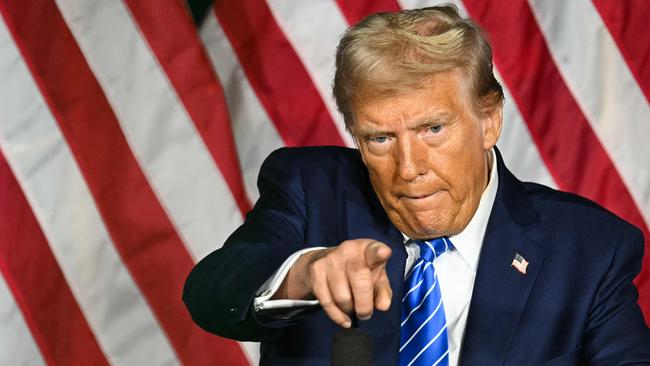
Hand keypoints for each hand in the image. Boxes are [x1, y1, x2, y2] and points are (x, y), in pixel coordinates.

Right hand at [274, 239, 391, 327]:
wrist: (323, 260)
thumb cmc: (357, 270)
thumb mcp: (375, 277)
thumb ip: (383, 291)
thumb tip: (383, 306)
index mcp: (366, 249)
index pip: (374, 250)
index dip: (379, 252)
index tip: (384, 253)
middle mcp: (348, 251)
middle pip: (360, 283)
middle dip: (364, 305)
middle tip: (366, 313)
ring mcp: (330, 261)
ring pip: (342, 297)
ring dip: (349, 309)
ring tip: (352, 307)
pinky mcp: (316, 272)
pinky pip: (327, 303)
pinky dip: (337, 316)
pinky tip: (344, 318)